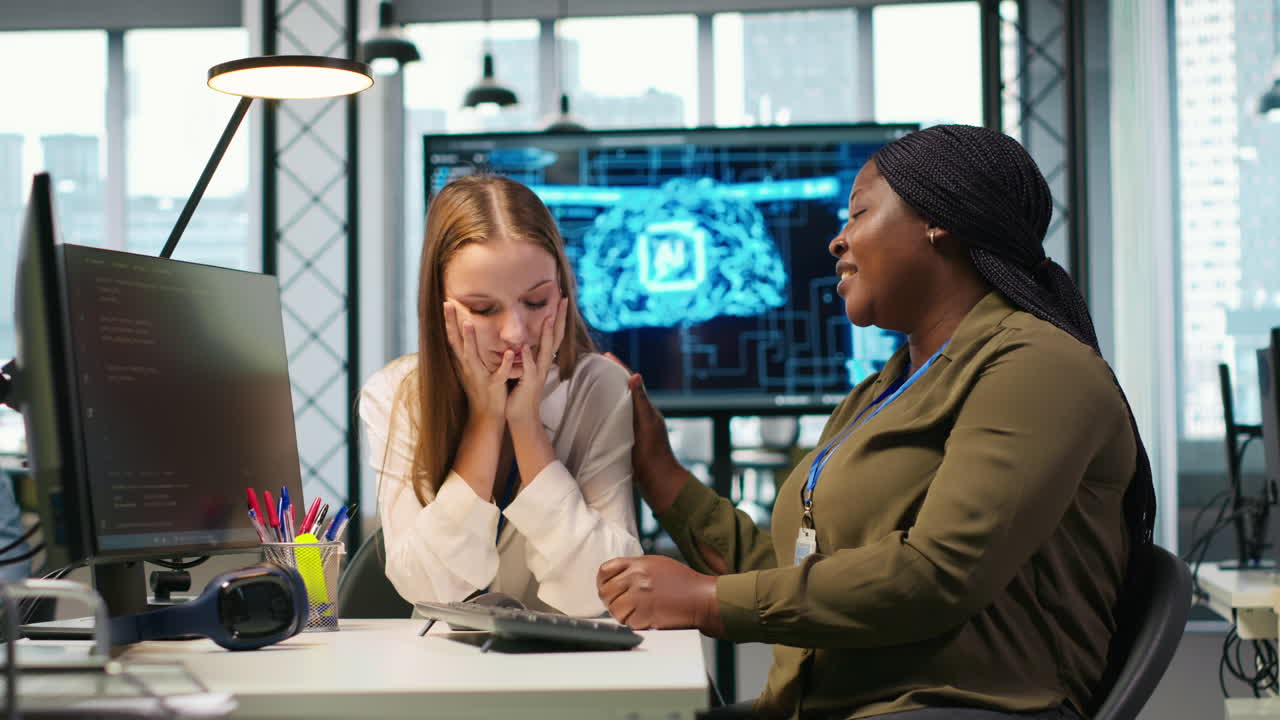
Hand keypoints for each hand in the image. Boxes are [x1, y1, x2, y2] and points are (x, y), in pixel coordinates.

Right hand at [443, 300, 512, 422]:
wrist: (486, 416)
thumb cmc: (481, 391)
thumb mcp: (473, 370)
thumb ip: (470, 354)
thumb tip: (465, 338)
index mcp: (465, 362)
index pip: (454, 338)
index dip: (449, 321)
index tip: (446, 303)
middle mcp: (469, 367)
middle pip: (456, 342)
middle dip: (452, 323)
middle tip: (447, 304)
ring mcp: (479, 376)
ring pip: (472, 356)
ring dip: (470, 340)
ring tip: (469, 323)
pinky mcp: (493, 386)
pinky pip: (498, 374)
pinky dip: (502, 363)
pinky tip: (507, 352)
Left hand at [506, 296, 566, 426]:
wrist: (521, 418)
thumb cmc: (520, 394)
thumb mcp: (525, 370)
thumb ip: (527, 356)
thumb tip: (526, 340)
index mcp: (542, 360)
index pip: (554, 335)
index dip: (558, 317)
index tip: (561, 299)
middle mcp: (544, 365)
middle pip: (556, 337)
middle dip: (560, 318)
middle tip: (564, 299)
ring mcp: (538, 374)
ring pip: (546, 351)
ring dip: (548, 334)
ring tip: (549, 318)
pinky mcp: (529, 383)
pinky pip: (528, 369)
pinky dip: (528, 358)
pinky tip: (526, 347)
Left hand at [597, 555, 723, 635]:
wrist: (701, 598)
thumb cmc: (683, 582)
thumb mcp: (657, 564)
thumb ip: (635, 567)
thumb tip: (615, 578)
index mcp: (639, 563)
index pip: (605, 570)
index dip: (602, 582)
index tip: (606, 588)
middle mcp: (637, 578)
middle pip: (605, 592)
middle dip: (610, 601)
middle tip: (622, 605)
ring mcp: (640, 597)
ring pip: (614, 610)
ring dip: (622, 614)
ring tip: (636, 612)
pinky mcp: (645, 615)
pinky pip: (628, 623)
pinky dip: (635, 623)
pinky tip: (646, 618)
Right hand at [603, 353, 687, 514]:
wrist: (659, 483)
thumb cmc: (653, 455)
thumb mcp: (646, 425)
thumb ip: (640, 402)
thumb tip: (635, 375)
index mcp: (647, 410)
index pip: (632, 383)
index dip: (620, 368)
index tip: (605, 355)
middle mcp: (642, 418)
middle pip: (625, 393)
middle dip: (611, 379)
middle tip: (593, 368)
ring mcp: (635, 430)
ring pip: (619, 408)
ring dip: (607, 396)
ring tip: (590, 387)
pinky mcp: (628, 442)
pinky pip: (615, 423)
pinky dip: (606, 415)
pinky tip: (594, 417)